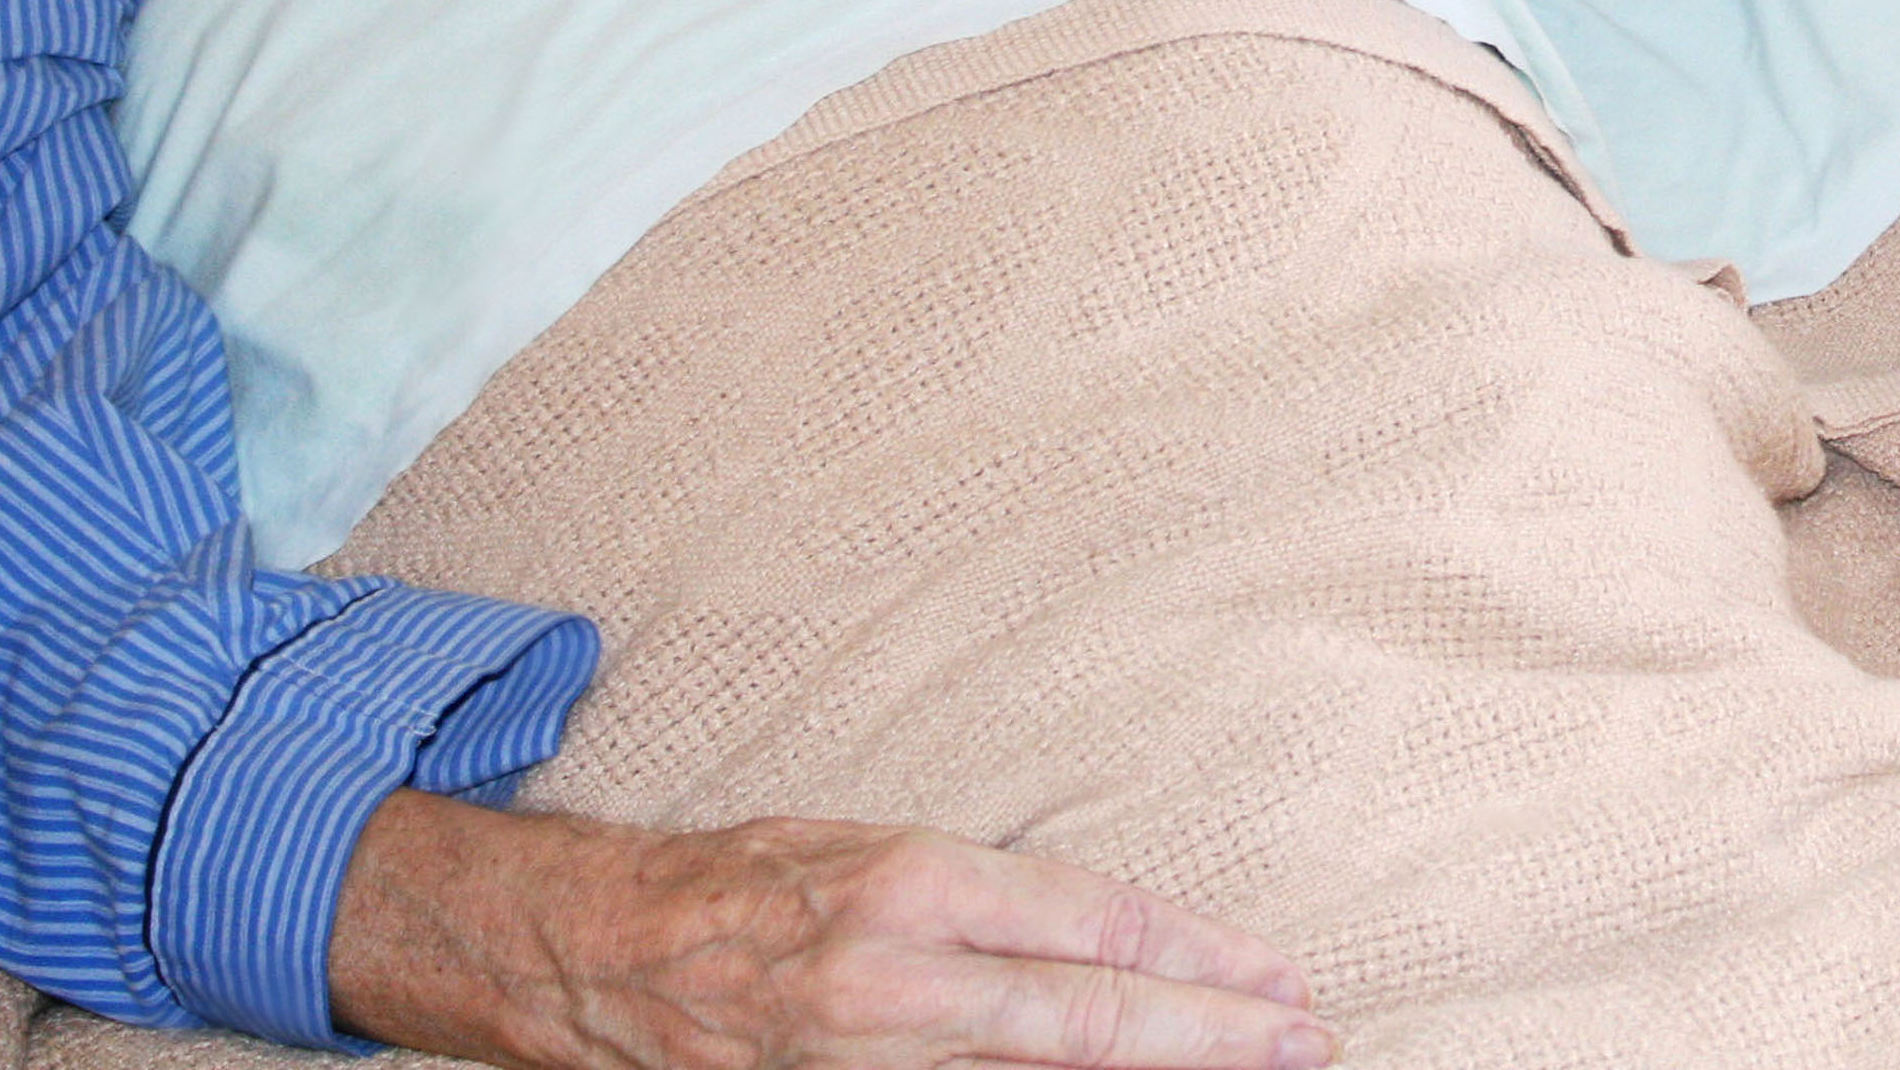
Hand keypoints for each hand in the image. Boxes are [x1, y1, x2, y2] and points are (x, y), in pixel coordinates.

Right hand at [333, 788, 1334, 1068]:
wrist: (595, 952)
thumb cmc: (748, 882)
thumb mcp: (874, 851)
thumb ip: (988, 902)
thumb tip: (1112, 949)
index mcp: (912, 888)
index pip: (1094, 928)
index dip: (1199, 962)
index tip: (1280, 983)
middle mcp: (894, 982)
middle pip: (1088, 1021)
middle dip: (1209, 1040)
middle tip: (1304, 1043)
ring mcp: (858, 1062)